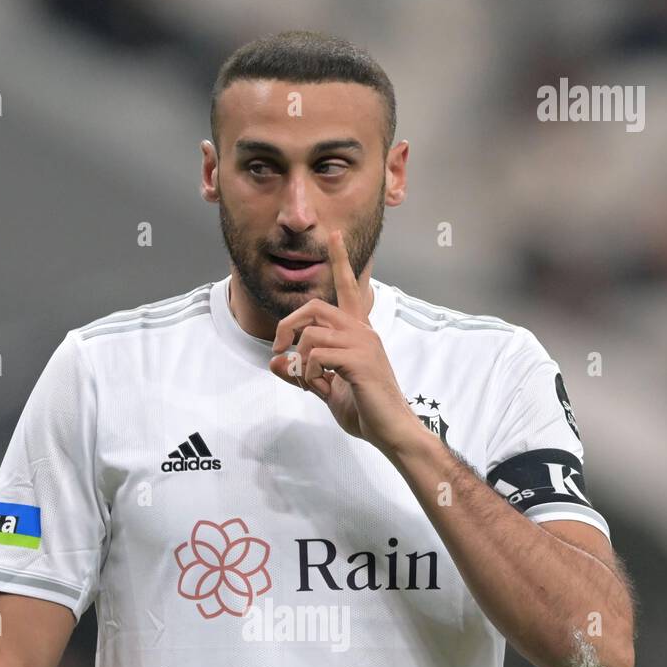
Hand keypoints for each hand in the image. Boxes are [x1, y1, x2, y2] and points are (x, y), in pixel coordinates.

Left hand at [268, 228, 419, 453]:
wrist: (392, 432)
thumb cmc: (365, 411)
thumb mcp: (325, 390)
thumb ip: (301, 373)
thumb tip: (275, 361)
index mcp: (358, 332)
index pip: (349, 288)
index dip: (340, 261)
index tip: (335, 234)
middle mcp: (363, 331)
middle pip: (314, 307)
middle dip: (287, 326)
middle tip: (278, 350)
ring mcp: (364, 344)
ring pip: (312, 335)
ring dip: (300, 361)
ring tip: (309, 382)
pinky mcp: (361, 361)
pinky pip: (318, 356)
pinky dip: (308, 373)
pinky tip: (319, 387)